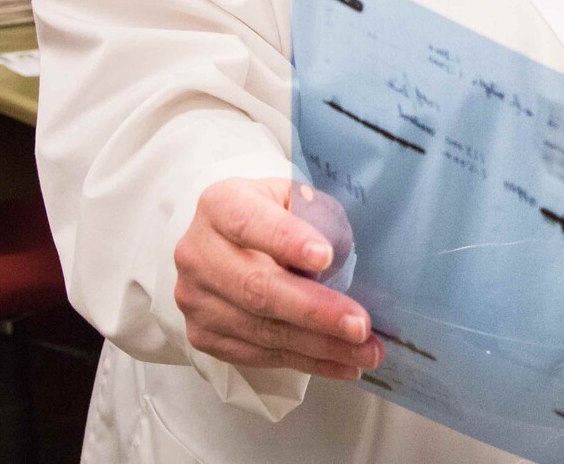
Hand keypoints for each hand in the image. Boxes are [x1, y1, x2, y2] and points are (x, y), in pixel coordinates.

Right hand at [172, 177, 383, 379]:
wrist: (226, 240)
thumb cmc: (272, 214)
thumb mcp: (291, 198)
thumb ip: (314, 216)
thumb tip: (343, 258)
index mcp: (220, 206)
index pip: (251, 223)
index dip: (288, 240)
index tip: (326, 257)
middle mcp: (198, 254)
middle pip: (257, 288)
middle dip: (315, 310)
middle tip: (361, 325)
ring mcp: (196, 300)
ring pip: (261, 330)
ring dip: (320, 346)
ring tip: (366, 351)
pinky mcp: (203, 335)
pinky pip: (259, 355)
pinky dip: (307, 362)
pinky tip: (344, 364)